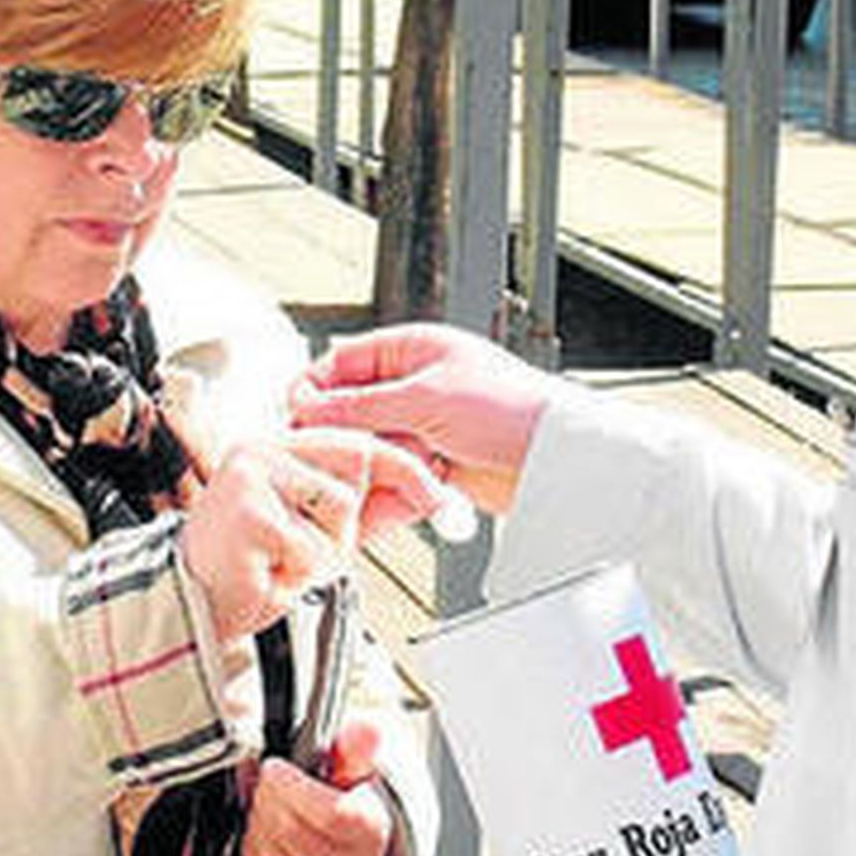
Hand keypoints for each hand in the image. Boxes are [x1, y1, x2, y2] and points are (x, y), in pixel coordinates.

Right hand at [180, 430, 443, 640]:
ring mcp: (253, 477)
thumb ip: (363, 507)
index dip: (402, 466)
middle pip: (355, 466)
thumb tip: (419, 493)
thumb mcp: (317, 530)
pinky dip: (300, 572)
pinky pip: (312, 545)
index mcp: (279, 446)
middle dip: (352, 520)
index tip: (435, 491)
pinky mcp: (250, 513)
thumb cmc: (252, 568)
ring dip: (324, 551)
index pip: (356, 442)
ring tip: (282, 561)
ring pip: (340, 507)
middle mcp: (263, 450)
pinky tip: (268, 572)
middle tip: (309, 551)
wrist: (194, 608)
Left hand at [242, 721, 391, 855]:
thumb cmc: (353, 792)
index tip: (276, 767)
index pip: (329, 814)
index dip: (292, 787)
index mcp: (372, 830)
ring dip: (259, 820)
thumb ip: (357, 744)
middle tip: (273, 779)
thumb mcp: (357, 760)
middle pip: (289, 830)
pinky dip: (253, 848)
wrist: (359, 839)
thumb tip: (367, 731)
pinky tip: (268, 830)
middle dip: (270, 796)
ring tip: (274, 804)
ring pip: (266, 853)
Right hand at [289, 324, 550, 515]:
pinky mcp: (438, 460)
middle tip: (332, 463)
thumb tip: (310, 405)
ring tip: (367, 490)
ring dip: (373, 469)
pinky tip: (390, 505)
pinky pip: (399, 474)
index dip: (316, 391)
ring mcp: (426, 423)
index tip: (297, 419)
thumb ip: (363, 406)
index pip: (343, 362)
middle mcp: (416, 383)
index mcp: (413, 350)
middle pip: (354, 411)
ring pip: (375, 448)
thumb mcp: (426, 400)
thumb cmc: (511, 408)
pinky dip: (395, 489)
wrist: (558, 457)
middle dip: (346, 439)